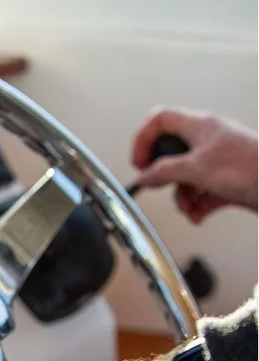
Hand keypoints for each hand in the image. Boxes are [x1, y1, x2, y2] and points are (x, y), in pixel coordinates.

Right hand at [132, 106, 257, 222]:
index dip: (143, 139)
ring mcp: (218, 161)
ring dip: (182, 196)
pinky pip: (201, 191)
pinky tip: (200, 213)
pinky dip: (197, 205)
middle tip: (160, 185)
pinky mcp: (228, 180)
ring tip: (188, 206)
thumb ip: (164, 172)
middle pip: (171, 153)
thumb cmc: (251, 168)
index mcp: (200, 126)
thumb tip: (144, 176)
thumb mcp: (196, 169)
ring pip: (185, 176)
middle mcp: (208, 140)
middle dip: (165, 176)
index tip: (140, 162)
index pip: (160, 120)